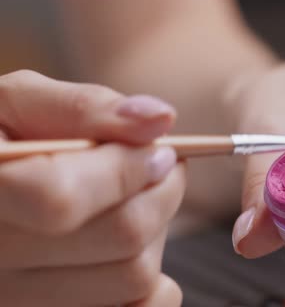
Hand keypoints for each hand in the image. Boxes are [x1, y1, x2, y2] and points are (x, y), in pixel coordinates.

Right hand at [0, 70, 183, 305]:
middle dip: (162, 191)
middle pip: (119, 236)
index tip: (158, 150)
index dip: (125, 170)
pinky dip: (156, 284)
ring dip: (158, 230)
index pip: (60, 198)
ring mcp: (20, 302)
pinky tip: (135, 249)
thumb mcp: (15, 105)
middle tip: (161, 166)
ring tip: (135, 202)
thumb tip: (160, 119)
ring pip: (135, 276)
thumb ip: (83, 108)